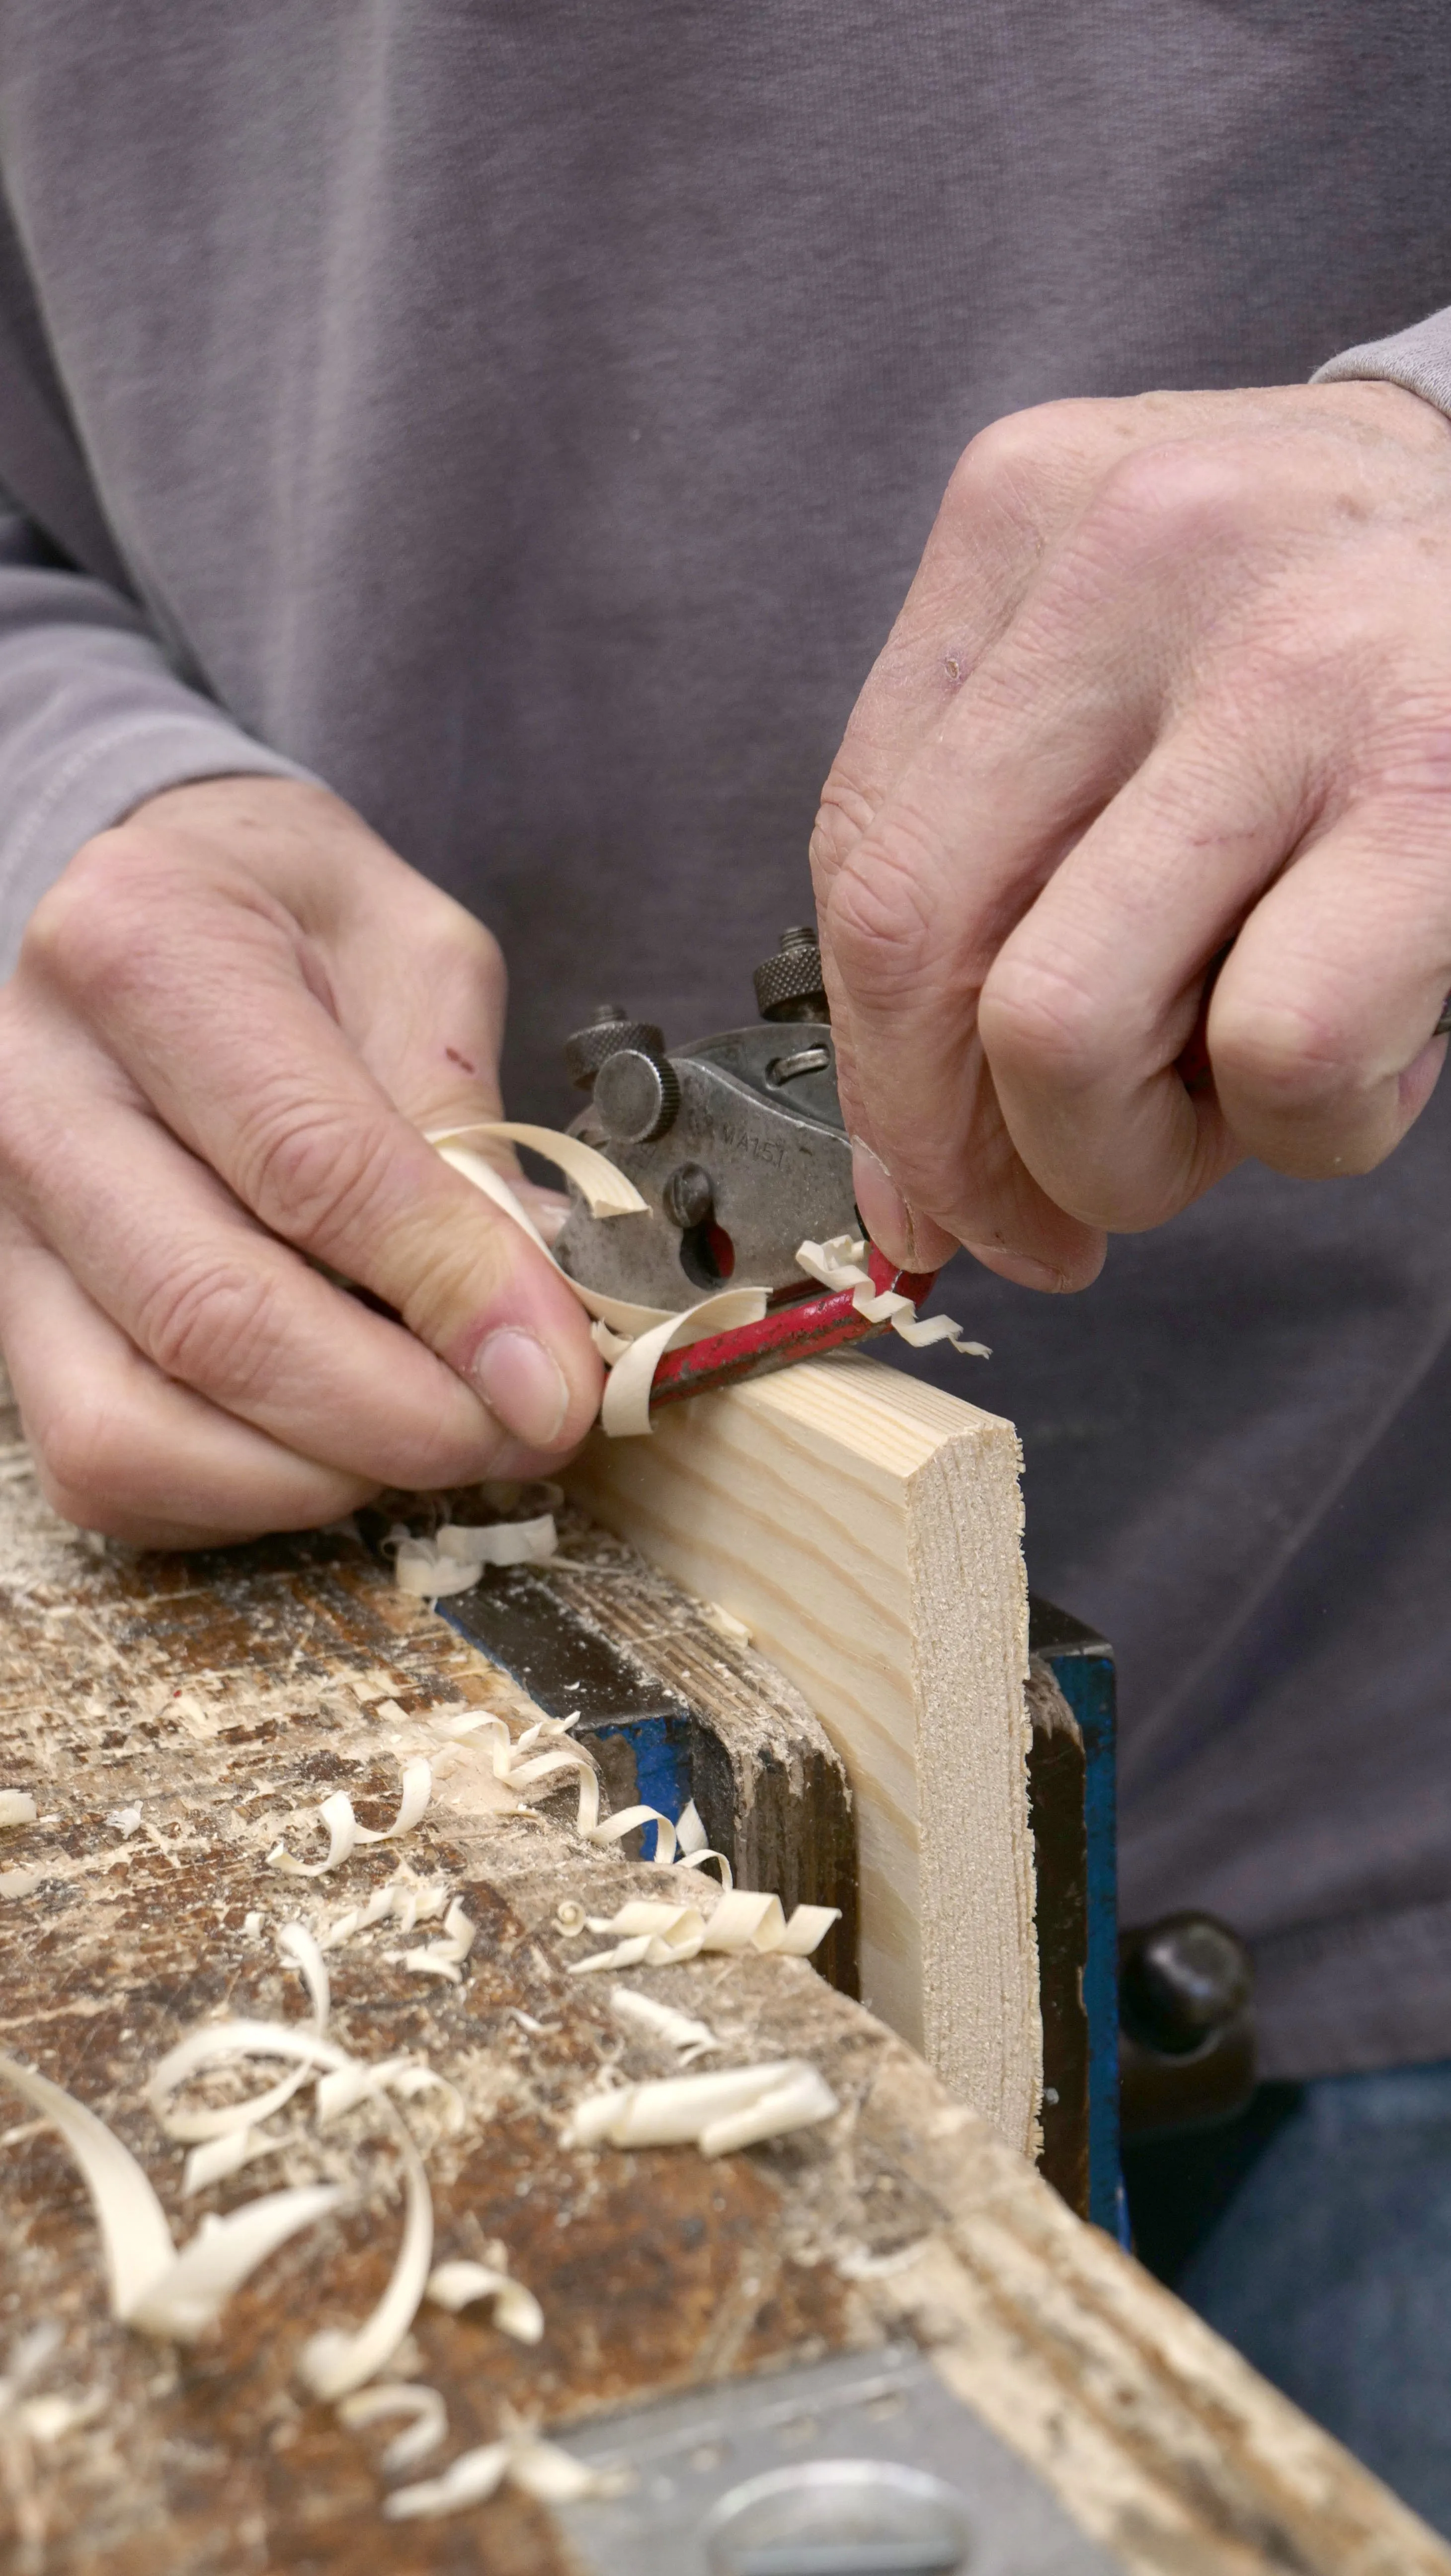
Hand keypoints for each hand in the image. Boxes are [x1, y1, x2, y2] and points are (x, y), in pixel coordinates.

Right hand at [0, 777, 601, 1542]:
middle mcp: (35, 1089)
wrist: (167, 905)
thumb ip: (467, 1128)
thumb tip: (534, 1317)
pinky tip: (336, 1441)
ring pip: (134, 1430)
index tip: (555, 1373)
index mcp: (144, 950)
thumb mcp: (419, 959)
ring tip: (435, 1432)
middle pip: (214, 1318)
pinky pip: (103, 1470)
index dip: (451, 1292)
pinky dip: (239, 1496)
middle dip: (398, 1416)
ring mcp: (1, 1218)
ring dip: (317, 1473)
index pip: (310, 1167)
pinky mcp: (6, 1316)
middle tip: (523, 1429)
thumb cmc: (298, 925)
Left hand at [812, 381, 1450, 1289]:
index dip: (884, 1077)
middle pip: (914, 942)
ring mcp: (1291, 661)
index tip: (935, 1191)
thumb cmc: (1363, 648)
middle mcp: (1138, 554)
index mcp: (1029, 514)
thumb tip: (913, 1197)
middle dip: (969, 1153)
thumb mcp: (1149, 686)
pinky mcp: (1435, 778)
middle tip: (1060, 1216)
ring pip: (1061, 1027)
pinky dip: (1308, 1128)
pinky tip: (1380, 1052)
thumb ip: (1007, 884)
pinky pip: (1277, 1053)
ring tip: (1243, 1107)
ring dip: (1128, 1158)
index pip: (861, 857)